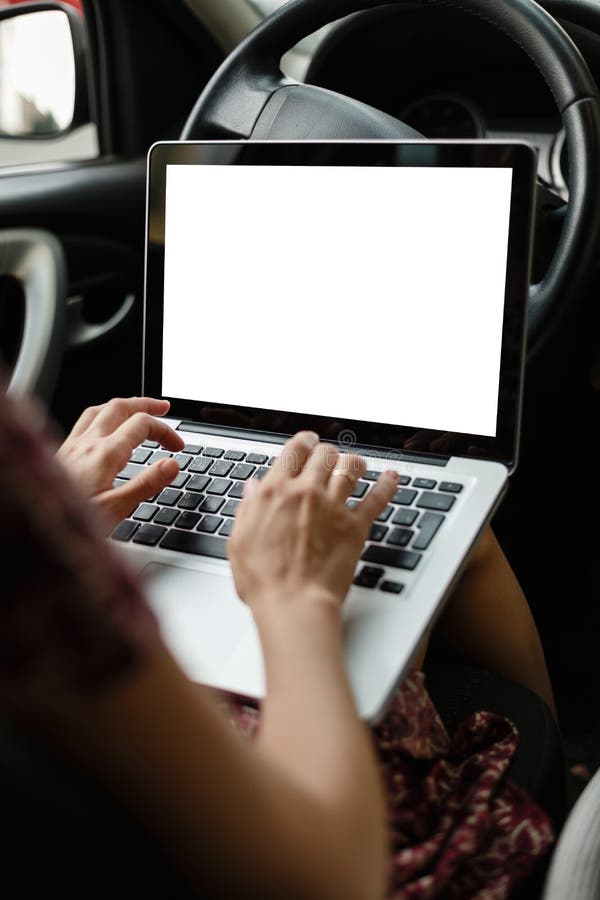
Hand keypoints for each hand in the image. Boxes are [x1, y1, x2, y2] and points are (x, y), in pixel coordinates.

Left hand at [56, 397, 184, 530]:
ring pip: (99, 411)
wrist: (34, 528)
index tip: (177, 447)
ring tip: (136, 410)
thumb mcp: (116, 509)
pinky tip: (102, 430)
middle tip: (163, 408)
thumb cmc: (69, 522)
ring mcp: (71, 446)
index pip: (142, 424)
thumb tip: (172, 464)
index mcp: (105, 453)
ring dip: (122, 407)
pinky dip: (101, 417)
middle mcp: (87, 443)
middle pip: (120, 407)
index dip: (165, 430)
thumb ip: (146, 484)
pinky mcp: (61, 454)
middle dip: (145, 404)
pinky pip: (83, 423)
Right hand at [228, 432, 398, 613]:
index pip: (294, 450)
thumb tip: (253, 488)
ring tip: (355, 464)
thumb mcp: (240, 540)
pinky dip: (387, 485)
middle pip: (324, 454)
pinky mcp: (355, 526)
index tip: (307, 441)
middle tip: (328, 457)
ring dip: (353, 462)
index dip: (303, 441)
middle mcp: (306, 492)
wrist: (293, 604)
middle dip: (327, 452)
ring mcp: (334, 507)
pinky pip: (377, 498)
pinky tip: (391, 477)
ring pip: (351, 467)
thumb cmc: (264, 580)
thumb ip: (248, 508)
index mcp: (275, 492)